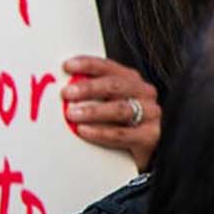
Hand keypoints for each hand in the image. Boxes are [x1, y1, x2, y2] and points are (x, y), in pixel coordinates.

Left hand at [62, 56, 160, 170]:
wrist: (145, 149)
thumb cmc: (120, 121)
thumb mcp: (107, 101)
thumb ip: (90, 92)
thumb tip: (62, 86)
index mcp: (130, 79)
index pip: (108, 66)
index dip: (87, 64)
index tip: (67, 66)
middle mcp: (143, 92)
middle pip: (114, 85)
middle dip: (88, 88)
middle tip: (66, 93)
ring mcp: (150, 113)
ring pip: (119, 109)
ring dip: (92, 111)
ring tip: (72, 114)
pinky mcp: (151, 136)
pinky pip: (122, 133)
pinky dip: (100, 132)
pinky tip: (83, 131)